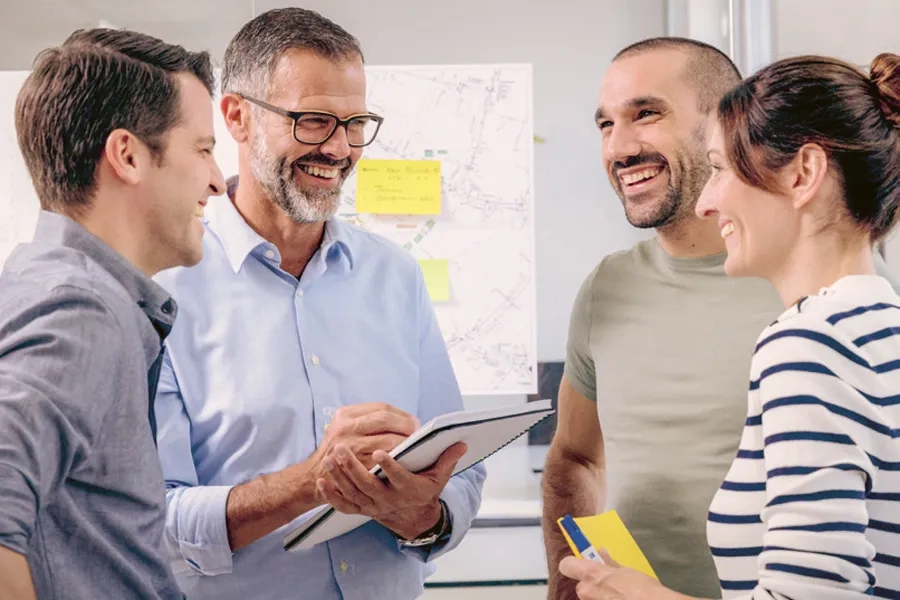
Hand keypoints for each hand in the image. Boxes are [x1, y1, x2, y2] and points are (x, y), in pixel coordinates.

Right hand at [306, 403, 418, 502]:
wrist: (313, 478)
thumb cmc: (335, 452)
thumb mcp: (343, 428)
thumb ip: (365, 421)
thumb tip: (401, 418)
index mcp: (345, 415)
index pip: (382, 408)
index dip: (401, 414)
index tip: (413, 422)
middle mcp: (345, 428)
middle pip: (386, 419)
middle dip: (406, 426)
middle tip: (417, 434)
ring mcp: (349, 447)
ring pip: (388, 439)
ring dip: (405, 443)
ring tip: (414, 447)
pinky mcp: (355, 466)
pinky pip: (384, 460)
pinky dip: (396, 459)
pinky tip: (403, 461)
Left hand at [316, 441, 467, 539]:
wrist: (413, 519)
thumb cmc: (424, 492)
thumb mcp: (439, 478)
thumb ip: (447, 459)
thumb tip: (461, 442)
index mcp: (408, 490)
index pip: (398, 478)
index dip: (389, 467)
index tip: (379, 452)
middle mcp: (388, 500)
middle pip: (368, 485)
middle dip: (354, 467)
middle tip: (342, 448)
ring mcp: (372, 506)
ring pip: (353, 492)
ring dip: (340, 476)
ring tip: (330, 457)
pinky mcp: (361, 509)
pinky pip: (344, 506)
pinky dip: (331, 496)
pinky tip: (323, 481)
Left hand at [559, 551, 677, 599]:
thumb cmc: (642, 589)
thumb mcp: (627, 571)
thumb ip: (610, 563)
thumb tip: (602, 553)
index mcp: (591, 574)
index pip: (566, 565)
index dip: (573, 565)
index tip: (581, 565)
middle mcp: (586, 590)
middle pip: (581, 585)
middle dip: (592, 585)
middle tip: (609, 586)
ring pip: (588, 598)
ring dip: (597, 597)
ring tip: (616, 597)